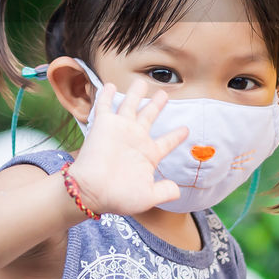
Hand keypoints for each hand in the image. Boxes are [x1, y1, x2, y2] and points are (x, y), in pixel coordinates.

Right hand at [67, 78, 187, 216]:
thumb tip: (178, 191)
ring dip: (136, 93)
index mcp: (149, 155)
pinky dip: (107, 95)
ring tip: (141, 81)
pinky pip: (105, 105)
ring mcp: (120, 130)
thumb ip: (165, 191)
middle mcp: (136, 139)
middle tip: (164, 93)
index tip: (186, 129)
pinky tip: (110, 85)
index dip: (176, 135)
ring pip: (130, 105)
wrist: (92, 191)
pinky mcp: (103, 124)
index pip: (167, 142)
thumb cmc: (119, 197)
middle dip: (157, 104)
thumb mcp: (148, 197)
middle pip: (149, 116)